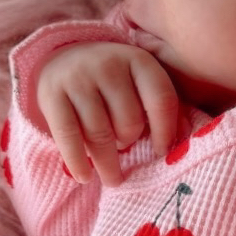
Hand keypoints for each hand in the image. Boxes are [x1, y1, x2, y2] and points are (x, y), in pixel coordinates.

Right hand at [36, 42, 179, 186]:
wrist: (64, 58)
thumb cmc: (113, 80)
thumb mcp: (140, 82)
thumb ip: (163, 106)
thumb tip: (184, 136)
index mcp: (138, 60)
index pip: (160, 99)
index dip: (165, 131)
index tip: (161, 152)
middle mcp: (108, 64)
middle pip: (129, 120)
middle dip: (129, 141)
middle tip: (125, 148)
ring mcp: (78, 78)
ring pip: (100, 132)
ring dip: (107, 162)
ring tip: (112, 178)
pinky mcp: (51, 93)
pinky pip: (68, 135)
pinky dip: (77, 160)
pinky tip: (85, 177)